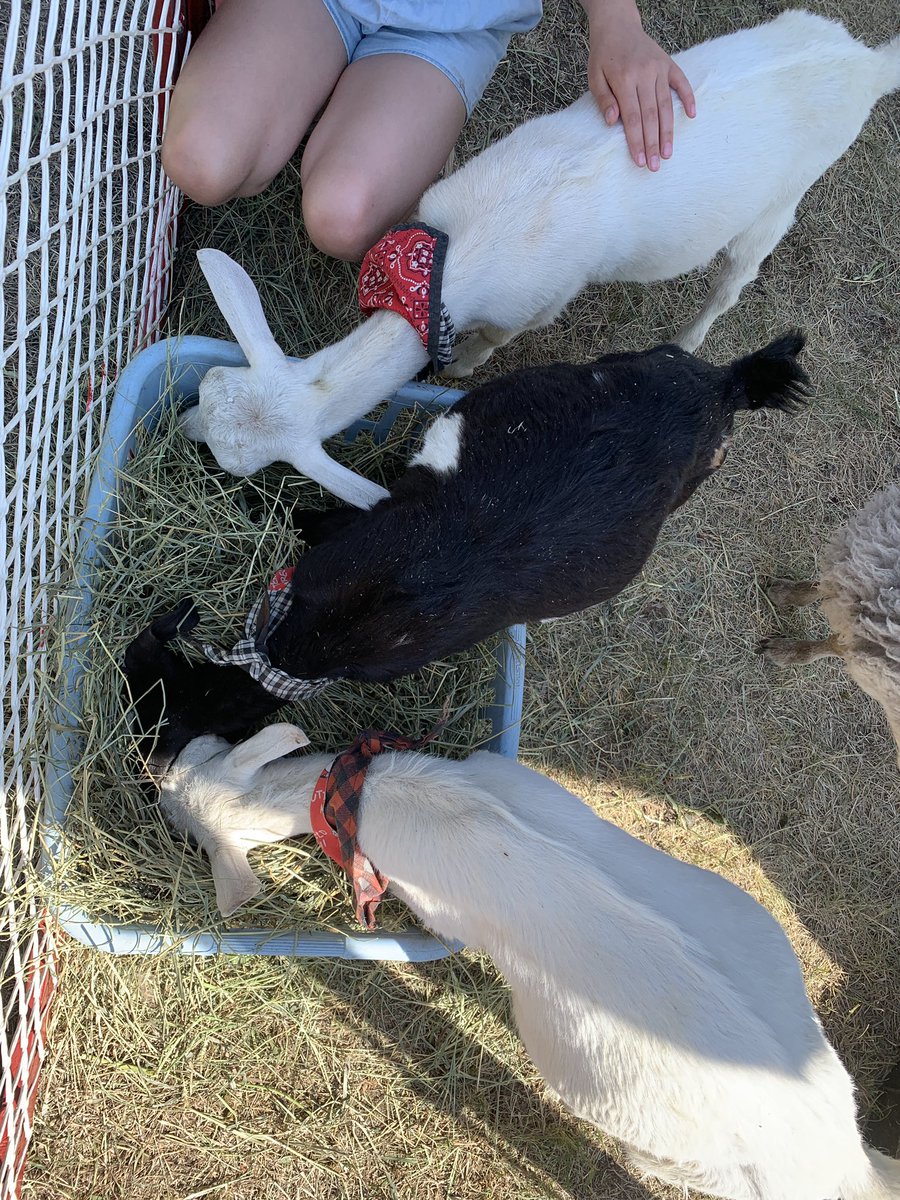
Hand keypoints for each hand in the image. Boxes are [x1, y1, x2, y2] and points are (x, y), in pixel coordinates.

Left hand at [585, 10, 695, 169]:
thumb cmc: (604, 56)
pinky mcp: (669, 63)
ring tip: (668, 153)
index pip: (632, 117)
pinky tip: (691, 116)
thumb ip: (604, 99)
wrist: (617, 25)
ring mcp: (659, 68)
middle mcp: (644, 74)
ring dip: (668, 131)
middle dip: (653, 143)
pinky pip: (682, 82)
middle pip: (651, 115)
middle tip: (655, 165)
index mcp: (624, 79)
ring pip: (666, 105)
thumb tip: (612, 121)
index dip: (636, 141)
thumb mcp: (594, 76)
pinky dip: (688, 98)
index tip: (639, 161)